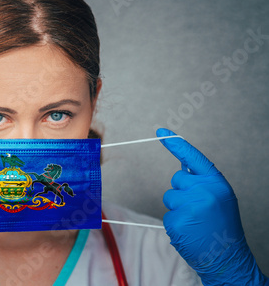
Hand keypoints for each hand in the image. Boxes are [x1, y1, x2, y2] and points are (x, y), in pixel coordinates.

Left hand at [156, 128, 267, 284]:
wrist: (228, 258)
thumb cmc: (223, 227)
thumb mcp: (219, 197)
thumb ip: (202, 181)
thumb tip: (182, 166)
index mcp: (216, 183)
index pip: (193, 157)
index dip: (176, 143)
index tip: (161, 132)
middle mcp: (203, 191)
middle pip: (176, 179)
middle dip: (182, 191)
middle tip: (198, 209)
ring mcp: (189, 206)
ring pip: (169, 197)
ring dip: (177, 208)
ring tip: (195, 222)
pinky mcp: (177, 221)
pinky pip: (167, 215)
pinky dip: (175, 223)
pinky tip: (189, 231)